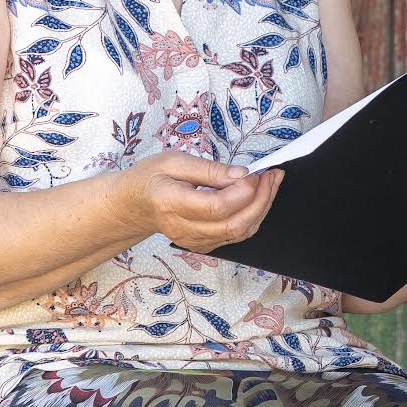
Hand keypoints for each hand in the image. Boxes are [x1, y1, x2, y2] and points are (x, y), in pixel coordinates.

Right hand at [118, 152, 283, 253]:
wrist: (134, 205)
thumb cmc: (151, 178)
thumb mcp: (174, 161)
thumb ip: (209, 169)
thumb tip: (240, 174)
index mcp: (171, 203)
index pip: (217, 207)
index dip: (243, 191)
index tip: (255, 172)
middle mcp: (183, 228)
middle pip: (233, 225)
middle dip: (261, 200)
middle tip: (272, 176)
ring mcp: (193, 241)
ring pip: (239, 233)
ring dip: (262, 208)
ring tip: (271, 183)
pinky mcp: (203, 245)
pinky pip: (235, 236)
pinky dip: (253, 217)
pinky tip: (258, 197)